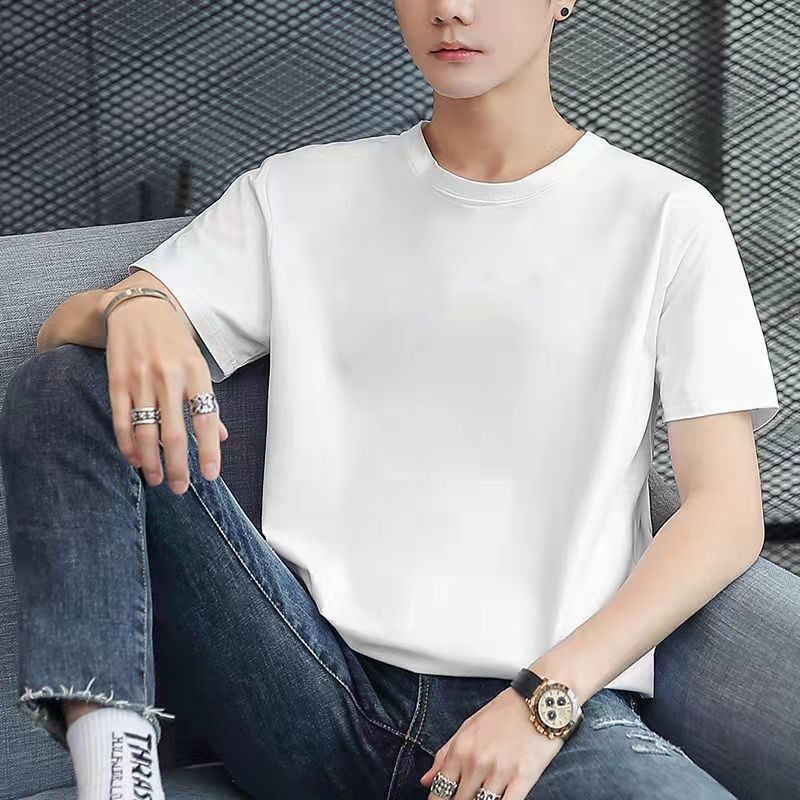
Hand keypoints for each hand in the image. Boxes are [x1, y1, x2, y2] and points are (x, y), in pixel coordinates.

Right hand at [100, 289, 228, 493]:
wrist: (139, 307)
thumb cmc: (175, 341)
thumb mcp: (199, 364)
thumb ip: (208, 401)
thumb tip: (223, 437)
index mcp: (196, 373)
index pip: (207, 419)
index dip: (209, 450)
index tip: (210, 476)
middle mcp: (170, 377)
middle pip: (175, 433)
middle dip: (178, 466)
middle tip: (180, 489)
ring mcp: (142, 379)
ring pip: (146, 431)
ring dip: (151, 461)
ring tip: (157, 480)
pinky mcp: (117, 380)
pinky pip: (122, 419)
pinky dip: (127, 443)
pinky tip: (133, 459)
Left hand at [419, 687, 563, 799]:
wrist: (538, 701)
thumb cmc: (504, 712)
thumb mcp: (469, 726)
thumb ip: (445, 754)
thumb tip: (426, 780)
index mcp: (461, 749)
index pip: (440, 788)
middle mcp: (476, 762)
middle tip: (465, 798)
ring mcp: (499, 772)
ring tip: (481, 798)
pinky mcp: (523, 779)